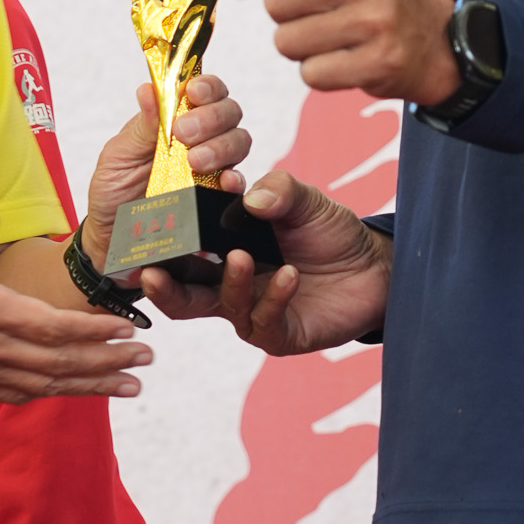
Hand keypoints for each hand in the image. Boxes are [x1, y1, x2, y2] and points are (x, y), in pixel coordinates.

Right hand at [0, 198, 151, 399]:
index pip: (55, 329)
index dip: (96, 333)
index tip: (130, 332)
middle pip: (61, 364)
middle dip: (109, 364)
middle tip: (147, 364)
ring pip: (44, 385)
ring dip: (89, 386)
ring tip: (127, 387)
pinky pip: (16, 394)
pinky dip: (49, 393)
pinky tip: (69, 391)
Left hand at [82, 73, 250, 272]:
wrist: (113, 239)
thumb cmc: (113, 192)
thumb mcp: (118, 156)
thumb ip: (141, 126)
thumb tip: (149, 89)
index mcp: (176, 120)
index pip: (204, 91)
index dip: (206, 86)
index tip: (193, 91)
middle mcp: (201, 140)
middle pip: (229, 113)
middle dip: (212, 117)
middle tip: (185, 132)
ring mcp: (213, 169)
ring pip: (239, 142)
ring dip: (222, 146)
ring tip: (195, 161)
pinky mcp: (218, 199)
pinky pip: (238, 185)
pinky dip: (235, 180)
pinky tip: (223, 182)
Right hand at [142, 165, 391, 354]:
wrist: (375, 265)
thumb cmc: (329, 232)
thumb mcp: (302, 199)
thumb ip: (277, 189)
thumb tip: (246, 194)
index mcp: (223, 251)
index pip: (182, 253)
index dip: (162, 245)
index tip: (149, 228)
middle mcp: (230, 285)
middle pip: (184, 293)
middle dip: (163, 286)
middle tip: (150, 272)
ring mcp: (253, 312)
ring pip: (223, 306)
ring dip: (229, 281)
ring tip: (240, 256)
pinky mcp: (280, 334)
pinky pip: (265, 321)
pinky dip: (274, 297)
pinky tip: (289, 275)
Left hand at [265, 0, 458, 105]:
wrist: (432, 40)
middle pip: (275, 2)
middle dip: (292, 13)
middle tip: (326, 9)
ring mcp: (377, 22)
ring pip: (288, 41)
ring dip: (304, 45)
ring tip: (337, 33)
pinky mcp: (378, 63)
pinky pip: (310, 74)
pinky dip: (322, 72)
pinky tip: (349, 57)